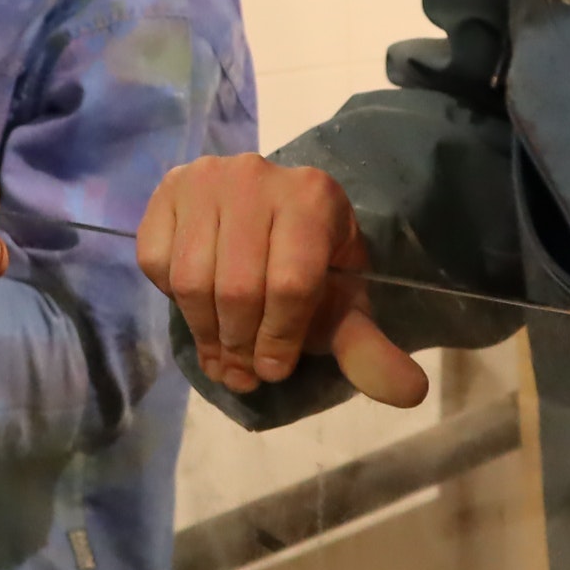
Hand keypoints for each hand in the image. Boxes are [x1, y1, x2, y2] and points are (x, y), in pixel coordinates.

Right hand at [137, 154, 427, 409]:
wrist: (271, 222)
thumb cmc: (311, 271)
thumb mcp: (342, 309)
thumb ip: (369, 350)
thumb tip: (412, 394)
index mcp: (314, 197)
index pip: (291, 284)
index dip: (279, 340)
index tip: (274, 370)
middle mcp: (256, 175)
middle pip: (236, 289)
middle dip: (239, 345)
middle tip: (244, 371)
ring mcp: (206, 176)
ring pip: (191, 279)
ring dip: (205, 331)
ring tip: (222, 350)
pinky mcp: (167, 188)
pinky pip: (156, 260)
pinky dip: (172, 296)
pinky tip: (199, 299)